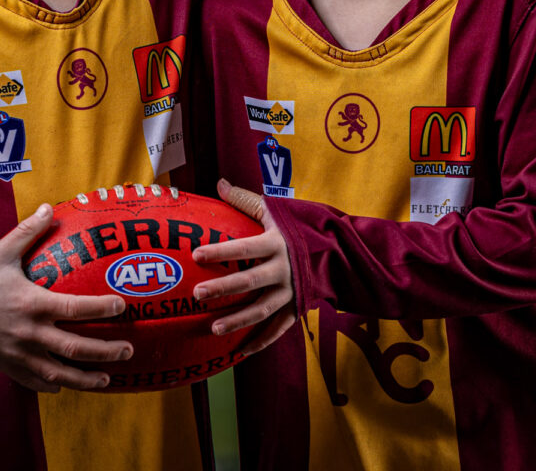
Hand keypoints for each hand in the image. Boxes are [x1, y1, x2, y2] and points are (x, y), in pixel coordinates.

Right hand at [0, 203, 131, 392]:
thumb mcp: (3, 252)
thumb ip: (27, 231)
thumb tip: (48, 208)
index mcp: (33, 304)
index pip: (75, 309)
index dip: (101, 308)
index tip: (122, 306)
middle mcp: (32, 334)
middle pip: (76, 348)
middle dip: (105, 351)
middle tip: (128, 349)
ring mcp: (22, 356)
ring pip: (61, 374)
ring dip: (87, 378)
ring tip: (108, 377)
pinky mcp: (11, 369)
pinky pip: (38, 382)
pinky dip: (56, 385)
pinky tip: (70, 383)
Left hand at [192, 179, 295, 354]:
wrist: (339, 249)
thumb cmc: (299, 226)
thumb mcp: (275, 210)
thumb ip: (246, 200)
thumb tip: (219, 183)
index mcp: (276, 243)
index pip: (244, 247)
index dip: (221, 251)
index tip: (196, 254)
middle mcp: (283, 269)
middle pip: (249, 281)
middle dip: (223, 289)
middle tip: (197, 295)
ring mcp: (291, 291)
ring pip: (262, 309)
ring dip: (238, 320)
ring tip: (214, 328)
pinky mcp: (297, 308)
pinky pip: (278, 329)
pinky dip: (261, 341)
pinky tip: (241, 352)